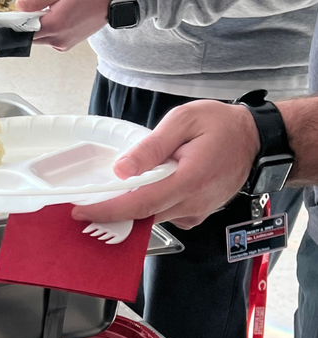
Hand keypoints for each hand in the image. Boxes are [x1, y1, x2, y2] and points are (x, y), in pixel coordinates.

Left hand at [17, 0, 112, 51]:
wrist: (109, 1)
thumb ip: (37, 0)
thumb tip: (20, 6)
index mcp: (54, 25)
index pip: (24, 31)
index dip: (16, 23)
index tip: (12, 17)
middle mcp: (57, 39)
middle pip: (31, 37)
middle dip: (28, 24)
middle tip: (33, 9)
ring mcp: (63, 44)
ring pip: (40, 39)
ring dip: (39, 27)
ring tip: (50, 11)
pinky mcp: (67, 44)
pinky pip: (50, 40)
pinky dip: (49, 30)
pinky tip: (57, 18)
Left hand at [71, 101, 260, 228]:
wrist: (256, 140)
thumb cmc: (223, 126)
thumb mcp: (184, 120)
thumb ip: (151, 147)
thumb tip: (122, 169)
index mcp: (188, 180)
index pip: (140, 204)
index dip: (108, 211)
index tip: (82, 212)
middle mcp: (192, 202)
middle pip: (142, 216)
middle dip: (111, 213)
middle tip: (84, 204)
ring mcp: (196, 211)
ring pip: (153, 217)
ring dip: (129, 209)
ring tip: (111, 192)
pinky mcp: (196, 213)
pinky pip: (165, 215)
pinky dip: (148, 206)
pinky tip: (143, 190)